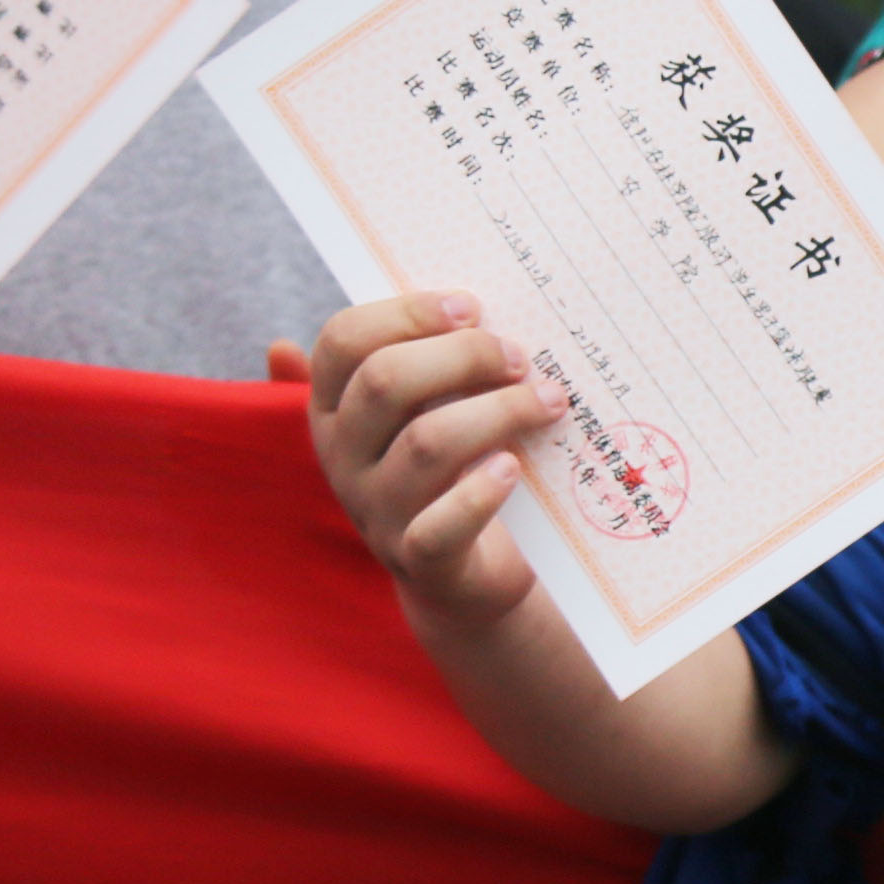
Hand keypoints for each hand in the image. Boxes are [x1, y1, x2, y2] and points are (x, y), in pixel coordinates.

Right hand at [304, 292, 558, 636]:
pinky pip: (442, 525)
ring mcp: (377, 512)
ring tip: (549, 400)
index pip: (341, 341)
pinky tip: (514, 467)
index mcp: (334, 408)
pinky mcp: (420, 560)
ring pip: (426, 444)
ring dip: (499, 412)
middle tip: (519, 356)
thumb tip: (390, 316)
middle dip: (462, 356)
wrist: (462, 576)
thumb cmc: (449, 468)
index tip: (471, 307)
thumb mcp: (419, 412)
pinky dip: (482, 492)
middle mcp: (344, 457)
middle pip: (385, 382)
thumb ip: (414, 360)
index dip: (405, 314)